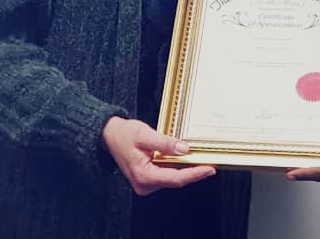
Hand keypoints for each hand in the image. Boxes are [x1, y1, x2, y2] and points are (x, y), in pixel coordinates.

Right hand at [101, 117, 215, 195]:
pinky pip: (166, 174)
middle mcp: (144, 184)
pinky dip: (177, 167)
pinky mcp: (147, 178)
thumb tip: (184, 149)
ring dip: (186, 169)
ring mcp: (145, 183)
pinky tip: (186, 159)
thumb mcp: (144, 134)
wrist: (108, 136)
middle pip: (176, 180)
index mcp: (143, 176)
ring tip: (202, 159)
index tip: (210, 169)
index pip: (175, 178)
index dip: (195, 174)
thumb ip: (164, 143)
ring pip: (172, 178)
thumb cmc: (124, 134)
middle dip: (193, 171)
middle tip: (211, 162)